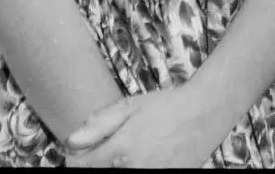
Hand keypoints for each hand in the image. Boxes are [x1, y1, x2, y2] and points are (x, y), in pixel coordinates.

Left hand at [63, 86, 215, 168]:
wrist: (204, 115)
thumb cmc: (166, 107)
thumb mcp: (130, 107)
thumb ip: (98, 125)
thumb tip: (70, 141)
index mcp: (120, 152)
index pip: (81, 166)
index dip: (76, 157)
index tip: (79, 151)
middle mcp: (132, 171)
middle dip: (96, 163)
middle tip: (104, 149)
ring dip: (114, 167)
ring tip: (127, 151)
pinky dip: (133, 169)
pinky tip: (142, 157)